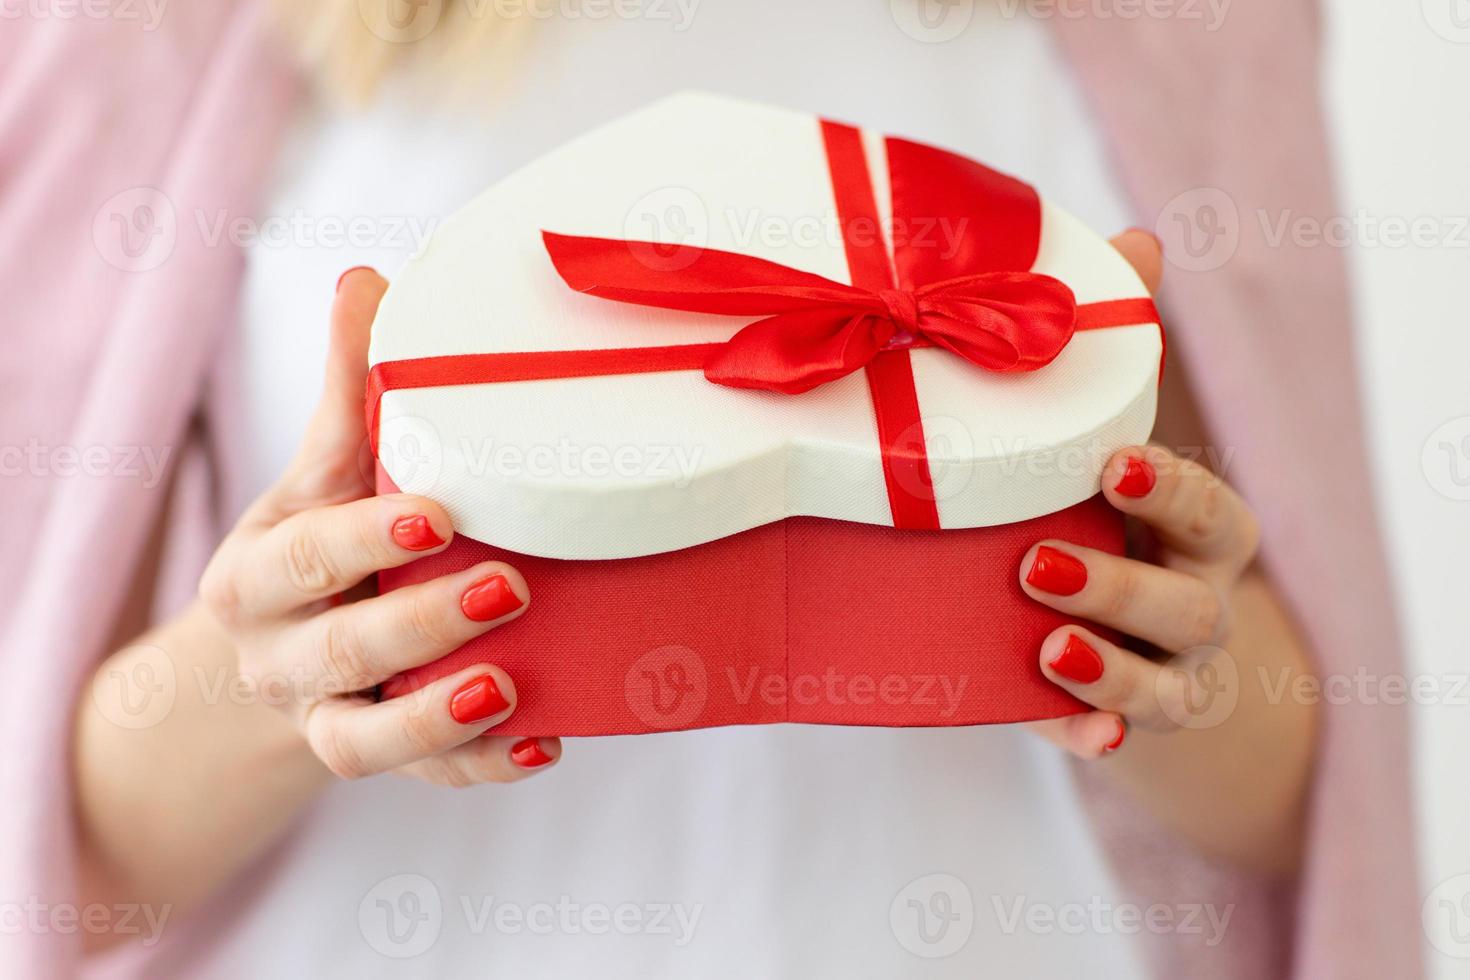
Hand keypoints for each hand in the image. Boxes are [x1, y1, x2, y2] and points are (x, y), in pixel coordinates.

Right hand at [200, 268, 559, 784]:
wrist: (275, 656)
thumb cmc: (316, 546)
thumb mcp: (320, 476)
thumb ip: (348, 391)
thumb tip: (367, 280)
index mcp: (259, 572)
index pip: (303, 555)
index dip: (365, 540)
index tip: (438, 514)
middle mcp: (280, 655)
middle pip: (342, 649)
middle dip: (422, 624)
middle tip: (508, 585)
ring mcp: (323, 717)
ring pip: (367, 740)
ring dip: (441, 718)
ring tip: (513, 685)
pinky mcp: (373, 756)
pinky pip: (424, 780)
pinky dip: (481, 768)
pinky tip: (545, 745)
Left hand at [1025, 229, 1258, 758]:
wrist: (1145, 634)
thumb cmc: (1119, 517)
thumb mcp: (1118, 441)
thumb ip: (1128, 352)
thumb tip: (1140, 239)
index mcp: (1198, 531)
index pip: (1209, 511)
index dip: (1170, 492)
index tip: (1115, 466)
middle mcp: (1199, 603)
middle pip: (1188, 605)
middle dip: (1121, 586)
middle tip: (1037, 563)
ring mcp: (1173, 673)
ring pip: (1164, 682)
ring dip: (1111, 668)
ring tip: (1048, 647)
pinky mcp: (1127, 720)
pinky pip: (1115, 740)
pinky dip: (1092, 738)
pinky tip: (1075, 738)